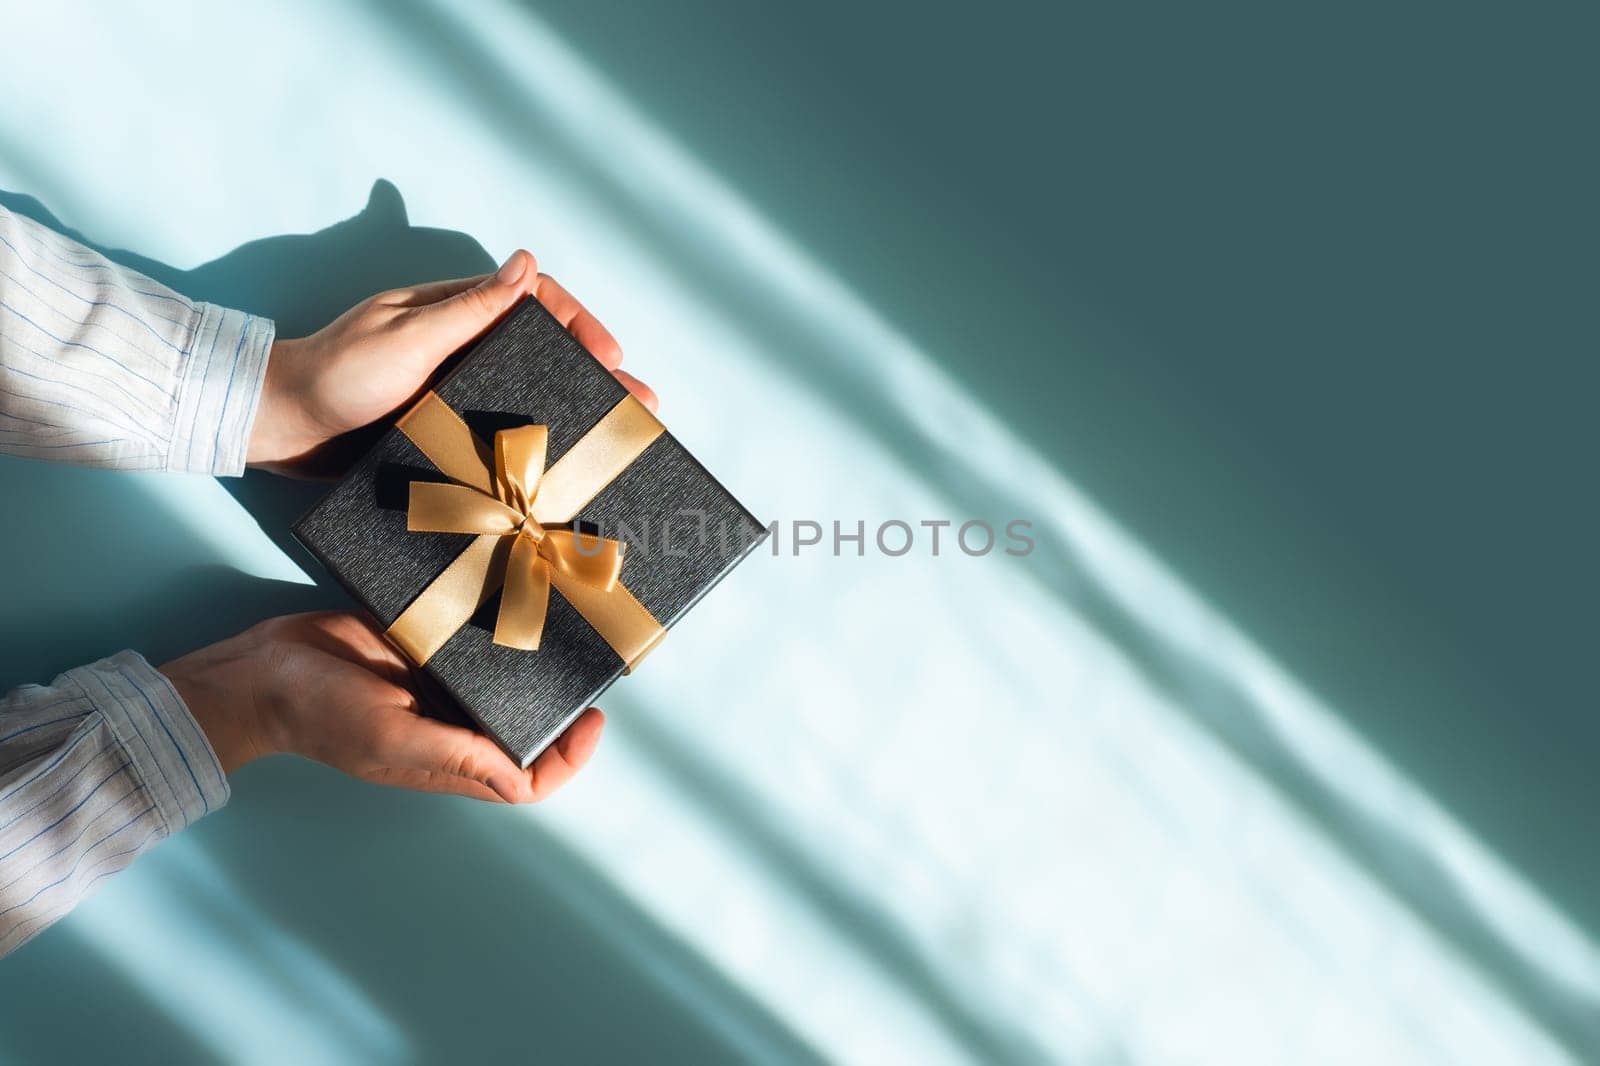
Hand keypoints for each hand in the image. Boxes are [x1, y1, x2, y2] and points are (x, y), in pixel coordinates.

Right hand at [160, 612, 602, 803]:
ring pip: (507, 681)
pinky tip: (523, 601)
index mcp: (452, 761)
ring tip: (570, 629)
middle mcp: (455, 726)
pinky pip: (475, 639)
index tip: (593, 719)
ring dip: (537, 663)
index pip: (527, 780)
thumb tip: (521, 781)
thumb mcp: (389, 739)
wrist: (265, 668)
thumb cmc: (322, 714)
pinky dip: (499, 627)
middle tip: (591, 664)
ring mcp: (442, 686)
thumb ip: (455, 756)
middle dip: (562, 704)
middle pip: (527, 727)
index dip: (568, 759)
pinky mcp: (427, 645)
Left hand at [246, 250, 657, 474]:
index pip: (533, 301)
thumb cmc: (334, 375)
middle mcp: (460, 345)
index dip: (579, 323)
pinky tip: (561, 472)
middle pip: (542, 351)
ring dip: (573, 413)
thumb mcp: (406, 338)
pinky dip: (534, 447)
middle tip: (639, 404)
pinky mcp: (440, 428)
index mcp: (455, 311)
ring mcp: (452, 388)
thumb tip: (525, 265)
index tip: (611, 354)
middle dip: (594, 375)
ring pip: (527, 394)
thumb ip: (467, 308)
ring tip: (615, 442)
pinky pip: (498, 433)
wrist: (278, 428)